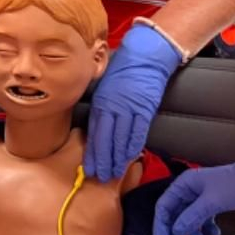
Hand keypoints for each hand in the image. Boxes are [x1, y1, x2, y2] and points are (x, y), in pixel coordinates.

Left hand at [85, 23, 180, 181]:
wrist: (144, 56)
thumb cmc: (122, 70)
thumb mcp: (103, 87)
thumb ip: (100, 107)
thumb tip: (95, 129)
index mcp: (100, 102)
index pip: (94, 133)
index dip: (92, 153)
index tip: (88, 168)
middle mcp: (113, 107)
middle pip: (106, 140)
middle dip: (102, 161)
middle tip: (100, 177)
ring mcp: (130, 109)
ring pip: (121, 139)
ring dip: (117, 159)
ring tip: (114, 173)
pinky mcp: (145, 108)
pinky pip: (138, 131)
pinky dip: (133, 147)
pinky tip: (130, 159)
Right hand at [153, 152, 234, 234]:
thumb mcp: (211, 203)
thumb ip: (191, 217)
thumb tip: (175, 231)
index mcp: (184, 184)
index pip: (164, 206)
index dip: (161, 225)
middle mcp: (189, 190)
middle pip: (176, 215)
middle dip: (177, 234)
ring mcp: (201, 197)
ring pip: (190, 220)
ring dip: (194, 234)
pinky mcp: (212, 204)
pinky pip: (202, 220)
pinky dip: (206, 229)